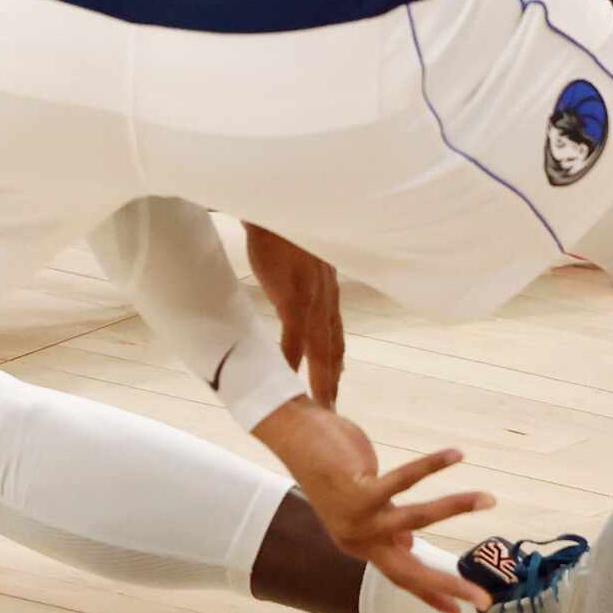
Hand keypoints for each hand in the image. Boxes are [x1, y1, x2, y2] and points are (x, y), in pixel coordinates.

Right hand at [245, 223, 345, 406]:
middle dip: (332, 381)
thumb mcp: (298, 253)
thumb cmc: (282, 223)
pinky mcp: (294, 297)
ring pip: (321, 350)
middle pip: (332, 348)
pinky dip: (291, 362)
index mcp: (326, 288)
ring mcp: (312, 299)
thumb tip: (291, 282)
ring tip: (319, 408)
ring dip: (321, 382)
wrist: (278, 200)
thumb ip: (299, 272)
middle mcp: (325, 297)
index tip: (335, 380)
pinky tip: (288, 379)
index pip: (334, 332)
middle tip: (332, 411)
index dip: (335, 359)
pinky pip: (294, 339)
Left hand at [253, 399, 493, 612]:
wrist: (295, 437)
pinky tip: (457, 455)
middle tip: (485, 599)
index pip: (401, 578)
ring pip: (416, 519)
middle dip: (447, 585)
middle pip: (408, 572)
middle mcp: (357, 539)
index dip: (430, 595)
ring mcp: (356, 518)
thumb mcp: (363, 505)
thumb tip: (411, 545)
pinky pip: (403, 481)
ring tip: (489, 499)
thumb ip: (386, 527)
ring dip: (455, 507)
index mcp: (361, 544)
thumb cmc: (334, 468)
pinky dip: (432, 466)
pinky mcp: (356, 492)